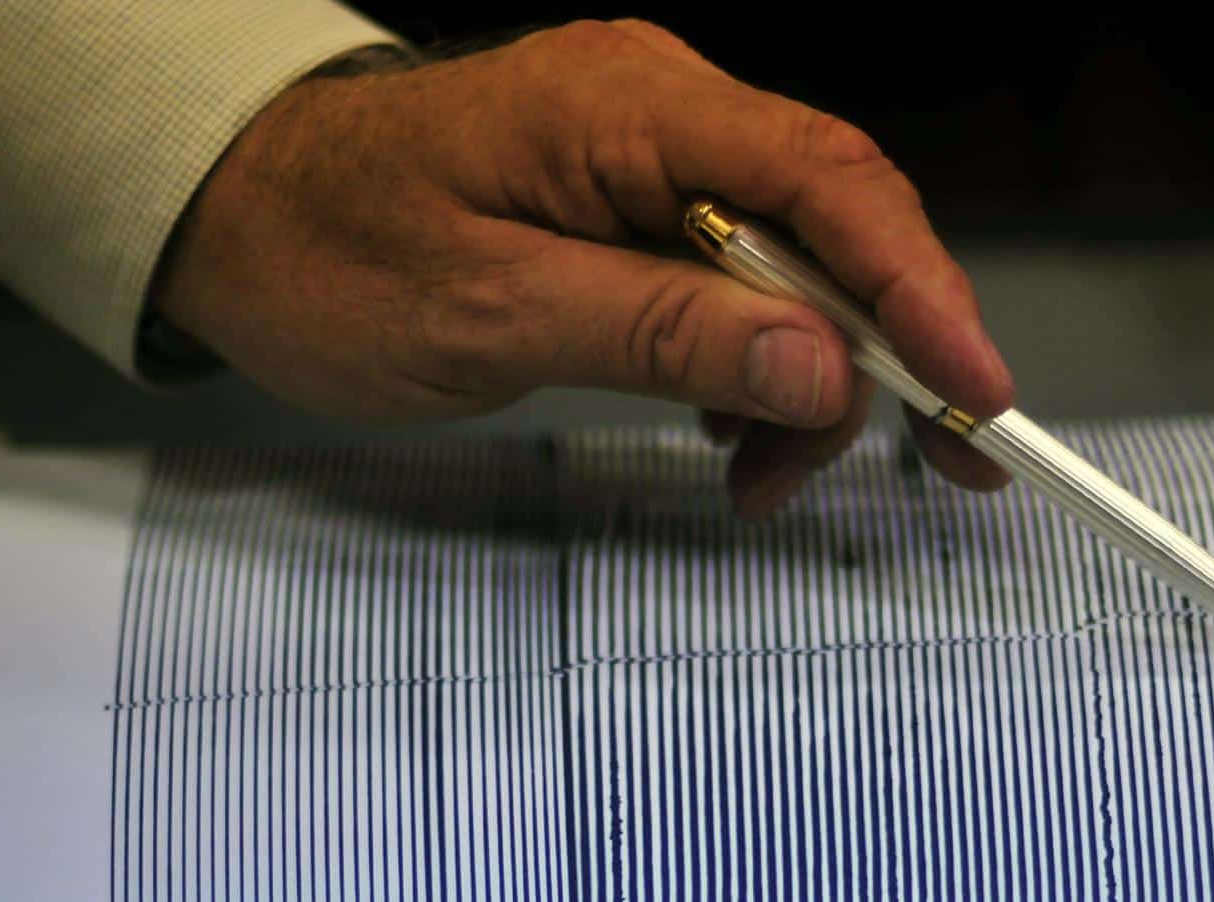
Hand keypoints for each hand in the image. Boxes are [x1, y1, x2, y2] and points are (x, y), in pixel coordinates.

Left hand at [153, 20, 1013, 512]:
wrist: (235, 212)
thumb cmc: (331, 251)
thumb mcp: (491, 312)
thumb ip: (662, 331)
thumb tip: (817, 365)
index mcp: (632, 109)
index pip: (827, 183)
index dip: (919, 289)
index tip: (977, 390)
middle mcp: (663, 115)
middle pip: (837, 226)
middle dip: (890, 353)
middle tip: (943, 463)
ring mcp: (653, 161)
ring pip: (796, 268)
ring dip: (809, 382)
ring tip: (762, 479)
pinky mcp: (637, 211)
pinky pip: (740, 283)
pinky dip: (754, 365)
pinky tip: (733, 428)